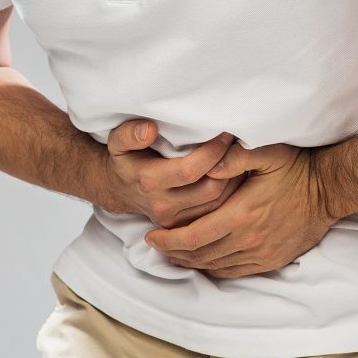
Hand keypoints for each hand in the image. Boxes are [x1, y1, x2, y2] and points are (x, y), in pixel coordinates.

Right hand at [100, 120, 248, 228]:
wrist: (119, 189)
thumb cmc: (126, 158)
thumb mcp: (118, 141)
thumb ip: (129, 134)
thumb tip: (150, 130)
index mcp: (149, 181)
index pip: (190, 169)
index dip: (213, 152)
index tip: (225, 135)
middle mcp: (162, 205)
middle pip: (210, 189)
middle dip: (229, 166)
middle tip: (238, 146)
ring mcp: (174, 221)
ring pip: (218, 205)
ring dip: (233, 181)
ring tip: (239, 159)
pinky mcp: (183, 228)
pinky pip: (216, 214)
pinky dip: (230, 196)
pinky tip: (233, 177)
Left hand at [143, 142, 336, 277]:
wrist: (329, 191)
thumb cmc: (296, 168)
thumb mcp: (266, 152)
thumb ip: (233, 157)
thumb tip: (206, 165)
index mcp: (241, 214)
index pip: (193, 237)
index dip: (168, 239)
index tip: (152, 234)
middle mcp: (248, 239)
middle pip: (199, 255)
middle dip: (172, 252)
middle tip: (155, 243)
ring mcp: (260, 253)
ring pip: (214, 266)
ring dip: (189, 261)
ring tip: (172, 251)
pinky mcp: (270, 260)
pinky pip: (233, 272)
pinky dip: (212, 268)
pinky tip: (201, 260)